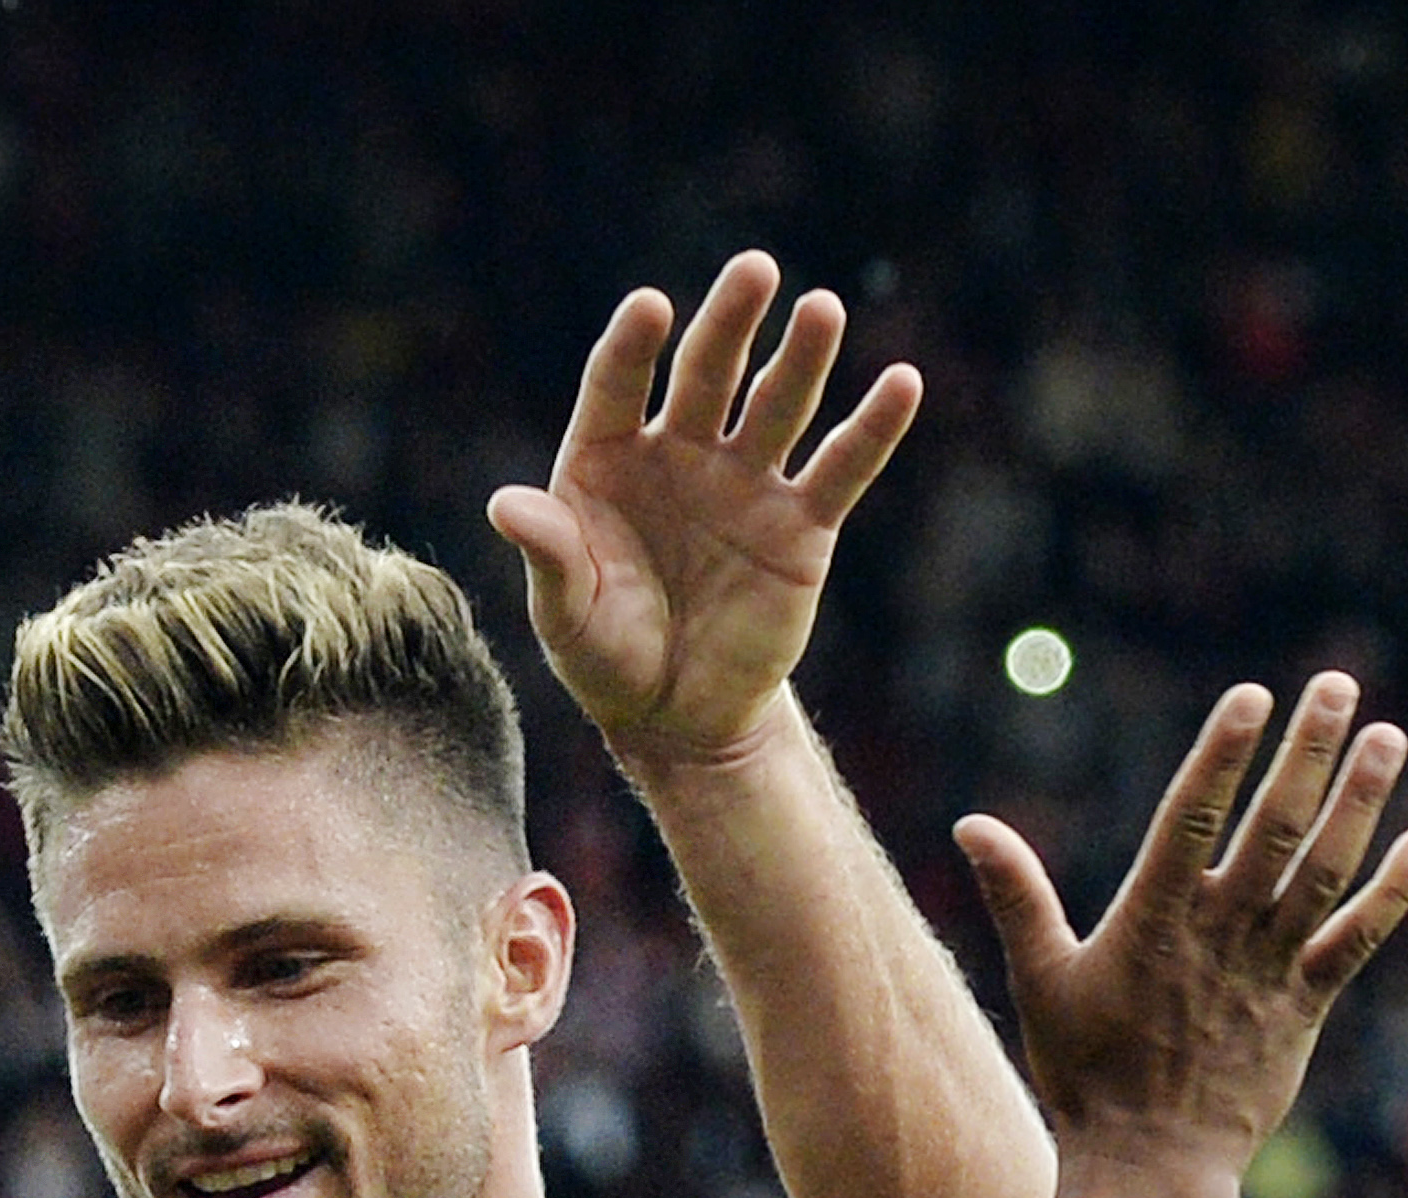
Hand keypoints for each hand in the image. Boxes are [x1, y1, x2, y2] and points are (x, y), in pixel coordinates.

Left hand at [486, 252, 922, 767]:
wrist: (678, 716)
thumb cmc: (607, 657)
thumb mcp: (565, 616)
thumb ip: (549, 556)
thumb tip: (505, 505)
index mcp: (607, 462)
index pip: (618, 387)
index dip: (633, 347)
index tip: (651, 307)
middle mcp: (679, 454)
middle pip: (706, 373)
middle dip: (729, 322)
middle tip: (755, 270)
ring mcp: (744, 483)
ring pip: (776, 405)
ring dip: (801, 358)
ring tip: (822, 309)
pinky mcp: (802, 525)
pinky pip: (840, 469)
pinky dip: (871, 429)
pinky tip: (901, 383)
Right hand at [959, 676, 1407, 1175]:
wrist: (1148, 1166)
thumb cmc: (1084, 1073)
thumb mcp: (1040, 979)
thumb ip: (1017, 895)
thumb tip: (970, 824)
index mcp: (1152, 920)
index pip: (1193, 818)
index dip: (1224, 755)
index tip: (1253, 697)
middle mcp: (1218, 935)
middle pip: (1272, 828)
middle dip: (1306, 753)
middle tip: (1336, 685)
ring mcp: (1267, 970)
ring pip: (1323, 872)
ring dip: (1358, 802)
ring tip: (1387, 737)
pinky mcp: (1304, 1008)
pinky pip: (1356, 941)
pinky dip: (1393, 893)